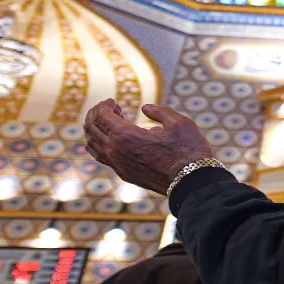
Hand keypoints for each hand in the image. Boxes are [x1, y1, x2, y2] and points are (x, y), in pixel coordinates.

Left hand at [83, 99, 214, 194]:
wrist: (191, 183)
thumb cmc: (188, 151)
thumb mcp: (178, 122)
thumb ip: (160, 111)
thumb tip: (145, 108)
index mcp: (126, 136)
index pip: (101, 117)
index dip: (104, 105)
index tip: (113, 100)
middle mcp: (116, 152)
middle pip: (91, 129)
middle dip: (96, 114)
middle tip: (109, 108)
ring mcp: (118, 166)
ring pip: (92, 144)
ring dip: (95, 129)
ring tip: (110, 121)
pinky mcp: (124, 174)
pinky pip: (101, 157)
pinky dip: (99, 144)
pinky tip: (110, 139)